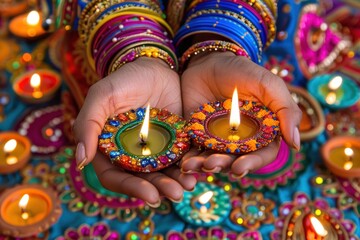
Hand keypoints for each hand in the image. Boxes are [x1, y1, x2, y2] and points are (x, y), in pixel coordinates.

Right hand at [73, 58, 195, 205]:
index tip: (151, 196)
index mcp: (111, 149)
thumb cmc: (124, 80)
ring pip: (165, 172)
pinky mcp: (176, 141)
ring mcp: (156, 149)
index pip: (117, 176)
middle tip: (176, 194)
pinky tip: (200, 168)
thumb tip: (80, 160)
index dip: (132, 188)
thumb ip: (88, 125)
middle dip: (160, 188)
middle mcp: (133, 154)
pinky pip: (183, 157)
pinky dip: (191, 165)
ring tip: (190, 185)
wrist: (154, 67)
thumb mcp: (102, 96)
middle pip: (144, 179)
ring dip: (177, 181)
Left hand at [180, 52, 301, 176]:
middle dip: (224, 166)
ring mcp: (217, 139)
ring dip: (204, 166)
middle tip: (212, 165)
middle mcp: (241, 140)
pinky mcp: (197, 136)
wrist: (208, 61)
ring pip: (213, 159)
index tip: (240, 167)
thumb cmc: (242, 72)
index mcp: (261, 132)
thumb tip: (295, 145)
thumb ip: (285, 111)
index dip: (252, 163)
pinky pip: (194, 151)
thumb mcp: (268, 85)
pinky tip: (183, 162)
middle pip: (236, 161)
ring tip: (192, 165)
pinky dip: (189, 159)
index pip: (261, 154)